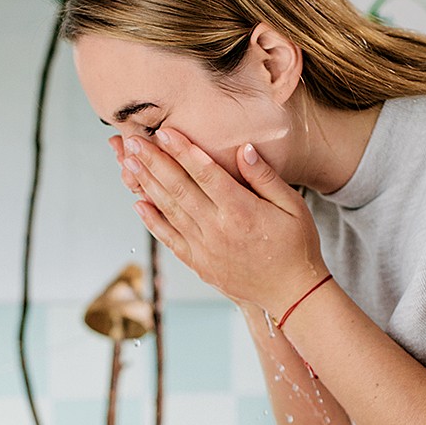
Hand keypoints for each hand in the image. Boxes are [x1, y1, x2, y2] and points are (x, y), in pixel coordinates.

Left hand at [115, 126, 327, 316]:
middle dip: (154, 162)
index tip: (164, 132)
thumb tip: (243, 148)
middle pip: (179, 188)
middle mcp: (218, 229)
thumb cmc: (297, 244)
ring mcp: (205, 248)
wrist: (292, 292)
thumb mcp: (293, 206)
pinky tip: (138, 203)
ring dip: (147, 185)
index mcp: (241, 211)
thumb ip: (265, 177)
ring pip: (170, 210)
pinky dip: (153, 221)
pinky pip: (170, 239)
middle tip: (133, 140)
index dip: (182, 150)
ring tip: (129, 163)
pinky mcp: (199, 263)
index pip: (205, 173)